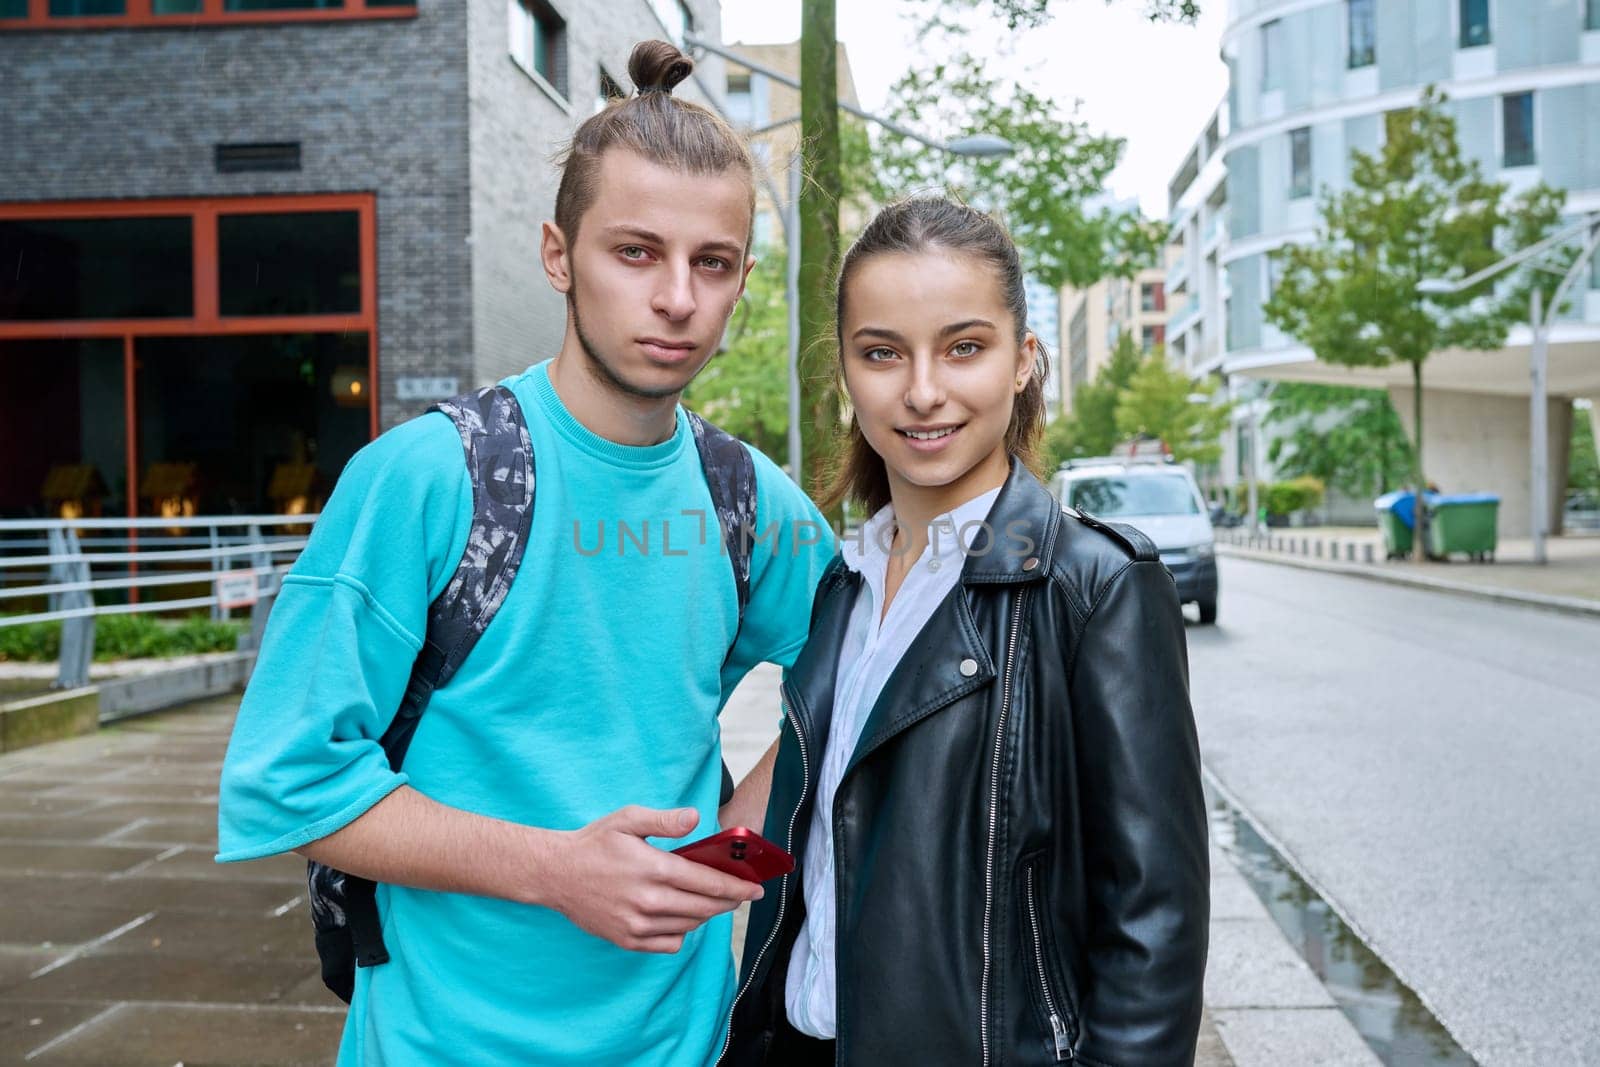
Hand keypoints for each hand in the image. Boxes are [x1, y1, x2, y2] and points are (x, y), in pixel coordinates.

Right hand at [544, 805, 762, 953]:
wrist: (555, 874)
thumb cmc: (594, 843)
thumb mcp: (628, 819)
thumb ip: (666, 819)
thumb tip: (697, 818)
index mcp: (654, 868)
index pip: (708, 882)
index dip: (737, 887)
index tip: (755, 888)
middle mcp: (648, 901)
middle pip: (705, 907)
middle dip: (729, 902)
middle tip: (742, 894)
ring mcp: (637, 924)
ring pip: (690, 926)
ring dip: (707, 915)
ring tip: (712, 901)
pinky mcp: (627, 939)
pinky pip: (669, 944)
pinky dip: (682, 933)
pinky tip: (681, 916)